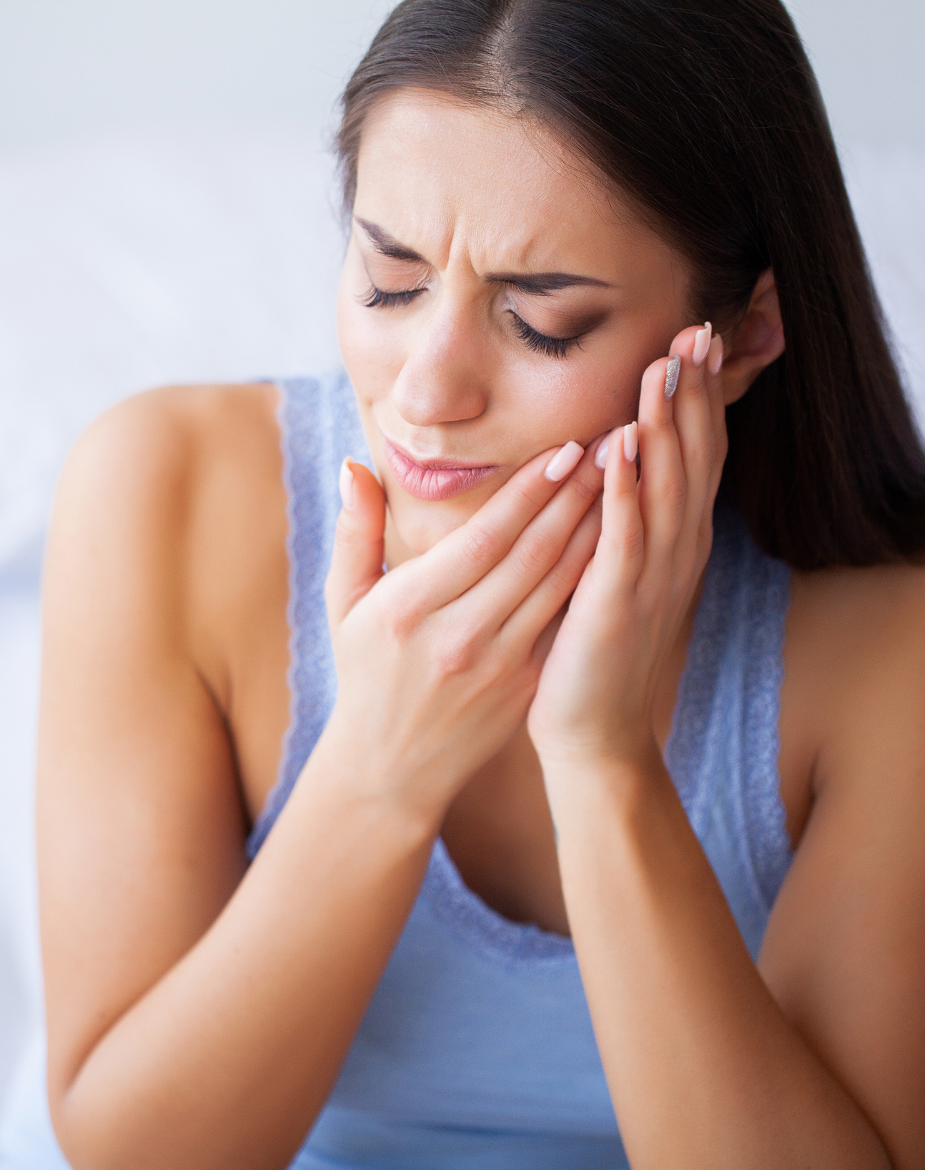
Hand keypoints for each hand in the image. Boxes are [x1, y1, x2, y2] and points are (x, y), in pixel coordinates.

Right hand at [320, 435, 605, 827]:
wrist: (392, 766)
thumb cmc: (365, 672)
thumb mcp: (342, 604)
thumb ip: (353, 533)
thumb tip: (353, 467)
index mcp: (409, 609)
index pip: (481, 539)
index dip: (528, 493)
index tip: (564, 448)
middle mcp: (457, 636)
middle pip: (530, 555)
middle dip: (576, 495)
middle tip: (612, 443)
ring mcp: (497, 665)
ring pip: (558, 584)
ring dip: (597, 528)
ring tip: (625, 479)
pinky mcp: (525, 684)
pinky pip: (565, 618)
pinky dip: (593, 576)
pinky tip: (616, 538)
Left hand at [527, 323, 726, 776]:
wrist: (594, 731)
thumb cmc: (595, 649)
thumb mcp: (617, 572)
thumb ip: (622, 518)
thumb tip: (610, 455)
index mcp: (673, 541)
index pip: (693, 454)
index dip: (697, 396)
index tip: (692, 337)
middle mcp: (675, 553)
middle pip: (691, 457)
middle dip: (692, 393)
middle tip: (694, 328)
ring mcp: (651, 579)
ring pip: (664, 488)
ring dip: (664, 425)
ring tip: (663, 366)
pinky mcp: (617, 606)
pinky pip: (624, 539)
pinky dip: (625, 490)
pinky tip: (619, 444)